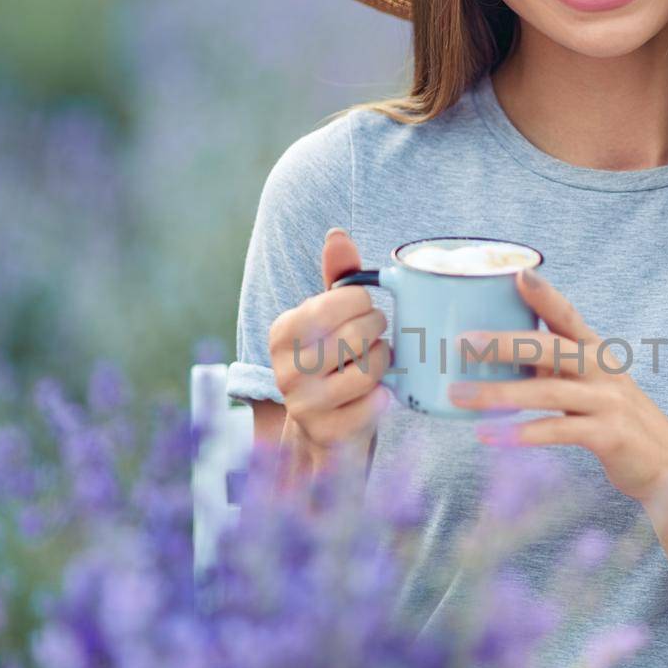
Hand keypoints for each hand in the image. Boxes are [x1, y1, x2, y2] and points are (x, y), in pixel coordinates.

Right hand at [269, 228, 390, 466]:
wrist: (323, 431)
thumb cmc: (332, 362)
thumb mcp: (330, 319)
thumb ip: (338, 277)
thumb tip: (337, 235)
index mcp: (282, 332)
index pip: (342, 300)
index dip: (365, 303)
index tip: (362, 311)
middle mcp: (285, 368)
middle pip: (358, 333)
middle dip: (378, 331)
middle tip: (376, 336)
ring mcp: (304, 404)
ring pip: (368, 369)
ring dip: (383, 363)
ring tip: (376, 362)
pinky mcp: (327, 432)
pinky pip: (374, 405)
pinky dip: (384, 397)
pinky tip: (377, 395)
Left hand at [448, 268, 667, 508]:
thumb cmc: (613, 420)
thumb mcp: (587, 387)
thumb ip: (551, 371)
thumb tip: (492, 360)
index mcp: (596, 351)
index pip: (567, 315)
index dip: (544, 294)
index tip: (516, 273)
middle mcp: (603, 369)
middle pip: (550, 347)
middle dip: (503, 343)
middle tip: (461, 343)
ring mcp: (608, 400)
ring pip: (547, 391)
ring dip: (498, 394)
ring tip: (458, 395)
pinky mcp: (609, 434)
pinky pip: (557, 430)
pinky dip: (520, 433)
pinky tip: (488, 435)